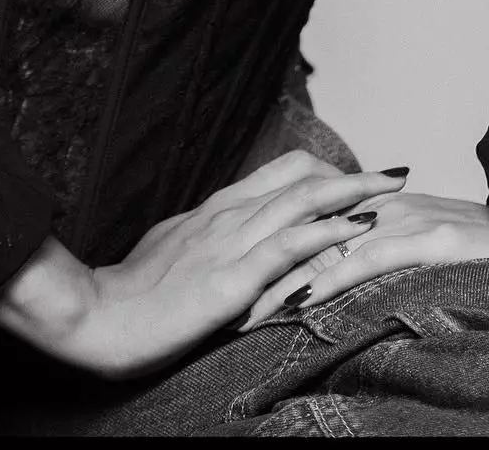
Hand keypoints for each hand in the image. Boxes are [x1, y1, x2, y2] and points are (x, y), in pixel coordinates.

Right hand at [63, 152, 410, 380]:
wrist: (95, 316)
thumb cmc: (131, 292)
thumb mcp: (175, 253)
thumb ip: (210, 243)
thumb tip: (236, 241)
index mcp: (215, 212)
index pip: (279, 174)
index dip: (323, 171)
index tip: (358, 177)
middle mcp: (226, 217)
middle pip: (299, 179)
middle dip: (352, 176)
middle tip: (394, 173)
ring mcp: (227, 245)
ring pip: (298, 202)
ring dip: (350, 193)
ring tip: (390, 188)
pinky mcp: (228, 281)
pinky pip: (286, 248)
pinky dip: (325, 233)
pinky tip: (356, 231)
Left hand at [239, 186, 488, 328]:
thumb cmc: (476, 255)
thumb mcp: (414, 250)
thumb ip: (372, 252)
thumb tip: (327, 278)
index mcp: (373, 204)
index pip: (304, 224)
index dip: (263, 253)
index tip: (224, 288)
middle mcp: (383, 204)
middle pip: (306, 233)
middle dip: (261, 270)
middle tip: (219, 308)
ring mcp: (407, 218)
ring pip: (331, 247)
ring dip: (286, 282)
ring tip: (247, 315)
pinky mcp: (433, 239)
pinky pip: (373, 258)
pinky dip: (336, 280)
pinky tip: (308, 303)